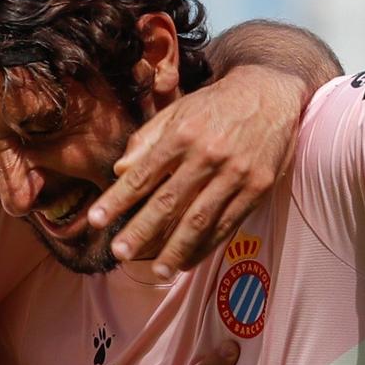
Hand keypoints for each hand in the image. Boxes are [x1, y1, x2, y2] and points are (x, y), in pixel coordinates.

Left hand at [88, 65, 305, 276]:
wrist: (269, 93)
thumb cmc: (214, 105)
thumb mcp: (176, 111)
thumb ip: (146, 141)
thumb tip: (119, 172)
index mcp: (182, 135)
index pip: (143, 175)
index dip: (118, 200)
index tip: (96, 220)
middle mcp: (208, 156)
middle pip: (169, 202)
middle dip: (141, 231)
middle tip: (119, 253)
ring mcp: (235, 174)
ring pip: (200, 220)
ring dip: (175, 249)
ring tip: (156, 272)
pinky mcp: (257, 188)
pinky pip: (227, 224)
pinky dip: (206, 246)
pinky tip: (187, 261)